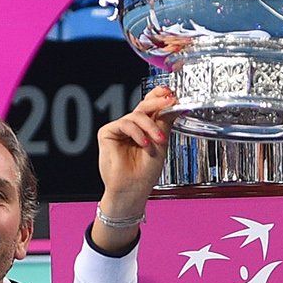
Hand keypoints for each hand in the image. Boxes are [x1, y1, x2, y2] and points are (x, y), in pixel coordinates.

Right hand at [92, 85, 174, 234]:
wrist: (133, 188)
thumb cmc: (145, 172)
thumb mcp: (161, 142)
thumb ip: (165, 122)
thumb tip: (174, 104)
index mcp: (144, 128)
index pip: (150, 107)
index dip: (159, 97)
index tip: (170, 93)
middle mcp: (131, 127)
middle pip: (143, 106)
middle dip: (157, 102)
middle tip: (169, 101)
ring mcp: (119, 129)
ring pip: (136, 115)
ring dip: (150, 126)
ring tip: (158, 141)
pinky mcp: (107, 133)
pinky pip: (125, 124)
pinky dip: (137, 133)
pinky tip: (144, 144)